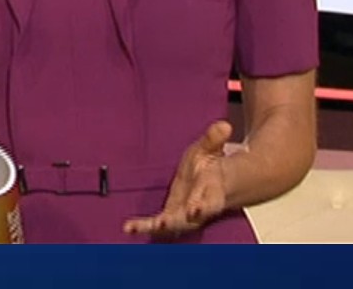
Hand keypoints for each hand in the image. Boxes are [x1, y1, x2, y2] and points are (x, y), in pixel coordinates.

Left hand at [123, 120, 237, 238]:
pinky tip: (128, 227)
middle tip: (162, 223)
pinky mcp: (170, 216)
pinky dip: (143, 226)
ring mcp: (183, 215)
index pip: (209, 202)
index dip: (203, 207)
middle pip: (187, 219)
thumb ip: (214, 138)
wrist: (213, 181)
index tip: (195, 210)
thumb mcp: (210, 148)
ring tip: (134, 227)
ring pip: (170, 225)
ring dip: (154, 227)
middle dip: (175, 221)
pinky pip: (157, 224)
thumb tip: (224, 125)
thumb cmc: (209, 164)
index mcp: (211, 192)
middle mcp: (198, 209)